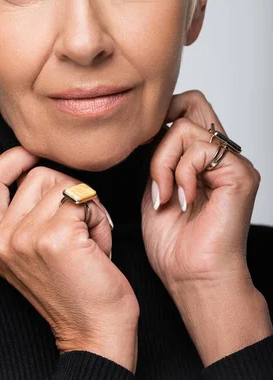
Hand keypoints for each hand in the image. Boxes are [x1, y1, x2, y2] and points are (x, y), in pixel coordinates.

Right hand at [0, 147, 138, 372]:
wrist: (94, 333)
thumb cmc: (72, 289)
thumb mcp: (32, 250)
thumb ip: (24, 212)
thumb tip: (34, 165)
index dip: (11, 159)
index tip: (32, 154)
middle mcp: (2, 239)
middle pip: (36, 174)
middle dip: (66, 188)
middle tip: (77, 223)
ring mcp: (26, 238)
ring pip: (63, 184)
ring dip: (86, 206)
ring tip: (88, 240)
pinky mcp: (56, 237)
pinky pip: (84, 200)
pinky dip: (99, 218)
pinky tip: (97, 246)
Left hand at [141, 90, 272, 365]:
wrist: (192, 277)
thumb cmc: (175, 243)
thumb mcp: (154, 184)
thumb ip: (156, 154)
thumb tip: (146, 128)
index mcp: (202, 157)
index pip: (185, 108)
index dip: (159, 118)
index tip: (141, 146)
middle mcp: (220, 155)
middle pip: (192, 102)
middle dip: (162, 126)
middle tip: (153, 161)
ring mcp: (232, 163)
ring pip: (185, 126)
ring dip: (163, 161)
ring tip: (165, 193)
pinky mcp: (240, 174)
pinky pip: (199, 149)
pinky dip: (180, 173)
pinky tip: (182, 199)